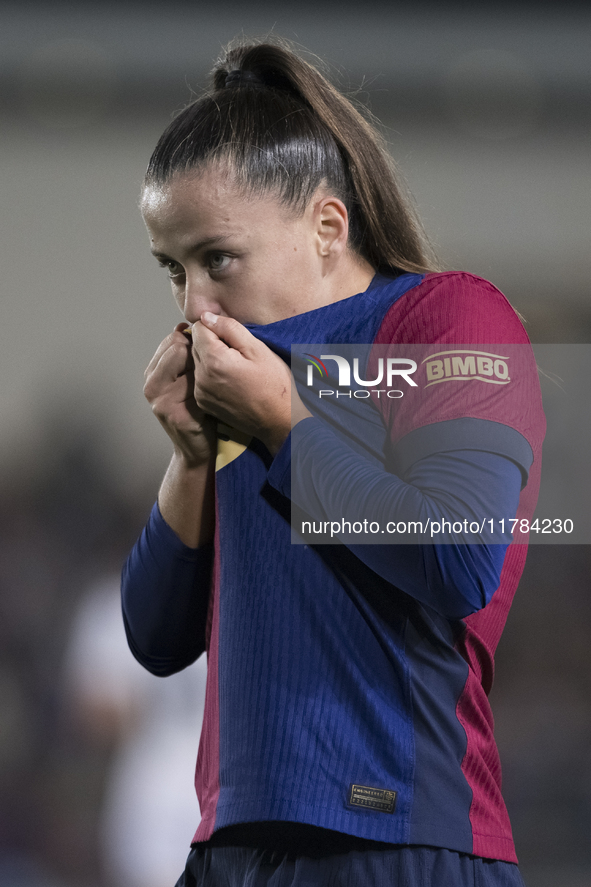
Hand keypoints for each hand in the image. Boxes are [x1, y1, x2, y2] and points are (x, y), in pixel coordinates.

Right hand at [144, 323, 216, 466]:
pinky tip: (213, 399)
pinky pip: (195, 385)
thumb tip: (182, 327)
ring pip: (187, 363)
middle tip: (211, 375)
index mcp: (153, 372)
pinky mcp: (171, 412)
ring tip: (212, 387)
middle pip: (178, 347)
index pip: (173, 338)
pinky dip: (209, 388)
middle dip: (199, 355)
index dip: (195, 344)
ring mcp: (159, 399)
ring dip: (205, 371)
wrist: (199, 450)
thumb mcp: (188, 379)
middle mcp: (151, 384)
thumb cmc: (200, 411)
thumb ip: (183, 355)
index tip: (209, 359)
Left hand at [191, 312, 310, 454]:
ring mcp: (201, 392)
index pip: (199, 328)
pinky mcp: (204, 403)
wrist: (280, 421)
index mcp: (214, 360)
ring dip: (211, 360)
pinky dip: (211, 376)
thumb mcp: (258, 349)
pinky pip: (200, 380)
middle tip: (238, 354)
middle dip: (213, 343)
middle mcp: (201, 377)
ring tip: (236, 369)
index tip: (234, 338)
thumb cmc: (275, 385)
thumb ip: (230, 328)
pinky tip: (231, 382)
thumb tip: (207, 316)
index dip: (217, 327)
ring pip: (197, 362)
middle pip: (196, 346)